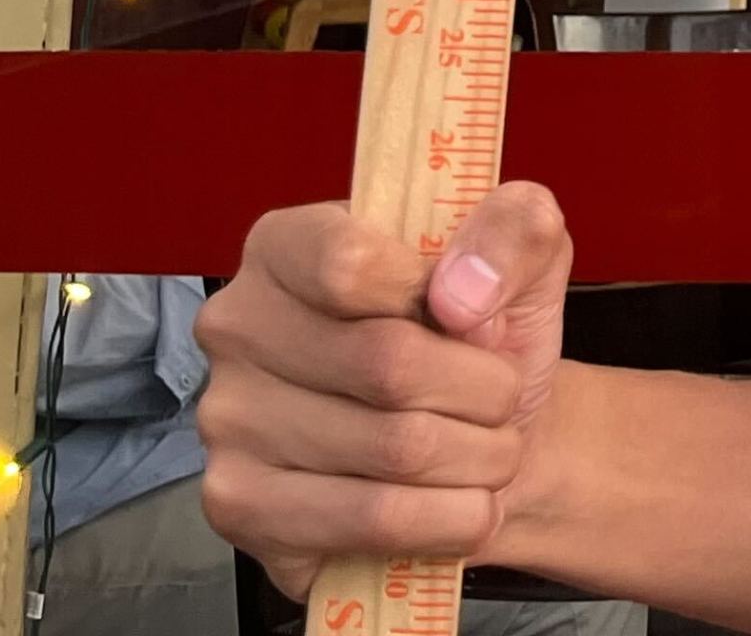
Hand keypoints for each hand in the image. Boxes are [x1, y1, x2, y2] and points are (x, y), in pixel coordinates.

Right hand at [195, 181, 572, 595]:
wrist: (478, 438)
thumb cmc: (482, 335)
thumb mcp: (522, 250)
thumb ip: (515, 229)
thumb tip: (460, 291)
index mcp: (286, 245)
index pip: (351, 265)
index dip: (442, 297)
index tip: (478, 316)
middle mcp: (237, 326)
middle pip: (386, 363)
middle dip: (484, 391)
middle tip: (504, 400)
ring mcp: (228, 422)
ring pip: (394, 448)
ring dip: (480, 457)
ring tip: (493, 451)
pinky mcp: (243, 508)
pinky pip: (372, 520)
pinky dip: (450, 518)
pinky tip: (467, 506)